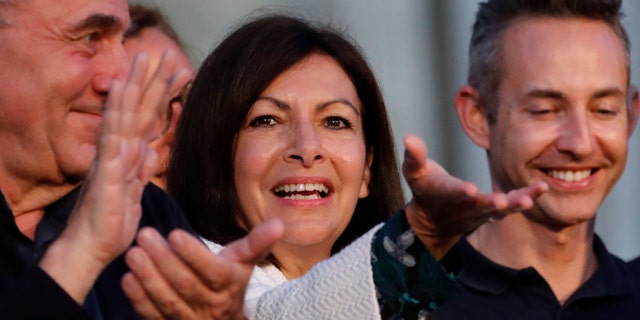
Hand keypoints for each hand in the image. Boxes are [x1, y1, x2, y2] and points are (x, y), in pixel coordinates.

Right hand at [39, 51, 191, 302]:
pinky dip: (116, 111)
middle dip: (147, 83)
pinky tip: (120, 90)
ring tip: (141, 59)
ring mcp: (110, 158)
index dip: (158, 98)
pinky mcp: (105, 170)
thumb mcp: (134, 194)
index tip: (173, 76)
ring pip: (122, 115)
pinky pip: (112, 135)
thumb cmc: (110, 224)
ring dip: (132, 86)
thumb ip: (141, 171)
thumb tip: (150, 149)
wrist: (92, 249)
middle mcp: (118, 152)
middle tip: (158, 53)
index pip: (146, 121)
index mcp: (128, 158)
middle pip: (135, 111)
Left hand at [122, 219, 283, 318]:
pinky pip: (153, 315)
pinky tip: (127, 280)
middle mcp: (210, 305)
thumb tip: (280, 224)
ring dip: (148, 278)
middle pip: (185, 284)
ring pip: (167, 300)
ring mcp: (189, 318)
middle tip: (144, 235)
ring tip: (133, 254)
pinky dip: (139, 299)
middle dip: (163, 260)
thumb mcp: (244, 263)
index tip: (174, 234)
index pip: (211, 270)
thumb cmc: (231, 282)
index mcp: (229, 284)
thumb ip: (257, 242)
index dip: (192, 254)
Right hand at [401, 135, 546, 258]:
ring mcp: (481, 211)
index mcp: (446, 193)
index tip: (469, 190)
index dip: (459, 192)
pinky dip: (526, 198)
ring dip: (515, 203)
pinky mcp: (494, 211)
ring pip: (500, 209)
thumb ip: (414, 156)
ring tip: (531, 198)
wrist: (435, 221)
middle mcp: (465, 205)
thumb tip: (408, 137)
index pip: (452, 193)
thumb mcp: (414, 172)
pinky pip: (512, 206)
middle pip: (480, 205)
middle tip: (504, 202)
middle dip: (491, 203)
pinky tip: (542, 188)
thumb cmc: (425, 190)